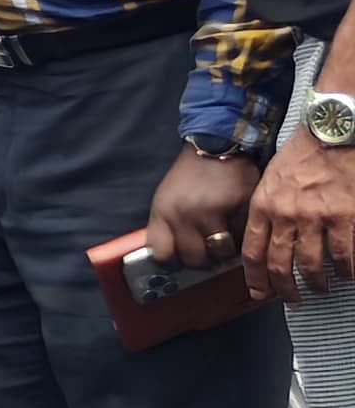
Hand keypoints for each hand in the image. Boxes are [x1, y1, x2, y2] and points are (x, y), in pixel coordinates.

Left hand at [145, 145, 261, 276]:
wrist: (216, 144)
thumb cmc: (191, 176)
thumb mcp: (167, 198)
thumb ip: (167, 227)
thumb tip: (172, 261)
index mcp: (163, 212)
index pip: (161, 255)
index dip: (173, 263)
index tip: (181, 262)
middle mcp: (185, 213)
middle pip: (195, 259)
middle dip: (204, 260)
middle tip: (210, 250)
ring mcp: (213, 210)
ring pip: (222, 252)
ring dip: (226, 250)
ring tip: (226, 237)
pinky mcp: (240, 206)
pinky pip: (245, 236)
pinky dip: (244, 234)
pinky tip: (239, 222)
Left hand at [247, 132, 354, 300]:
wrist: (331, 135)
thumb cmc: (301, 156)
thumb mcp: (270, 181)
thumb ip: (266, 210)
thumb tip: (267, 240)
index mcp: (263, 206)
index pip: (252, 252)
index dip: (255, 278)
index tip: (260, 293)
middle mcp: (286, 215)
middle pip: (279, 265)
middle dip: (285, 289)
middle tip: (293, 299)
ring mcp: (316, 218)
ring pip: (311, 265)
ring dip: (316, 283)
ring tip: (321, 289)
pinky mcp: (344, 216)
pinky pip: (344, 254)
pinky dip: (346, 269)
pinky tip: (347, 274)